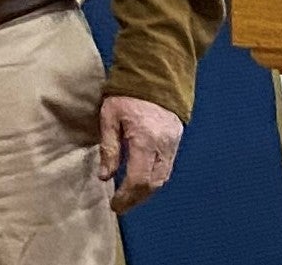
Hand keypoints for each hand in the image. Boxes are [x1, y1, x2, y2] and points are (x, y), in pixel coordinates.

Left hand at [99, 94, 182, 212]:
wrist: (155, 74)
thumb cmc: (127, 93)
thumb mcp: (109, 116)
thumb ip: (109, 147)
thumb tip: (105, 176)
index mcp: (145, 139)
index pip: (138, 179)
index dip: (126, 196)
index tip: (114, 205)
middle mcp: (163, 145)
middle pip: (152, 184)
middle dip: (136, 198)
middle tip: (120, 206)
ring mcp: (173, 144)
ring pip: (162, 178)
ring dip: (146, 191)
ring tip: (129, 197)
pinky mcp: (176, 140)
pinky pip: (167, 168)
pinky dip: (154, 179)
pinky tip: (141, 181)